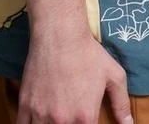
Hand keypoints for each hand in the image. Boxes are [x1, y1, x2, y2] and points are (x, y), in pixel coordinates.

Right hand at [17, 27, 132, 123]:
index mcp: (85, 118)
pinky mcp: (26, 105)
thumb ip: (122, 104)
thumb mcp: (114, 75)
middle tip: (69, 118)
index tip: (84, 121)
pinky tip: (36, 122)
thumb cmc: (88, 53)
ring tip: (54, 120)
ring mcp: (41, 114)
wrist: (60, 33)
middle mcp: (62, 121)